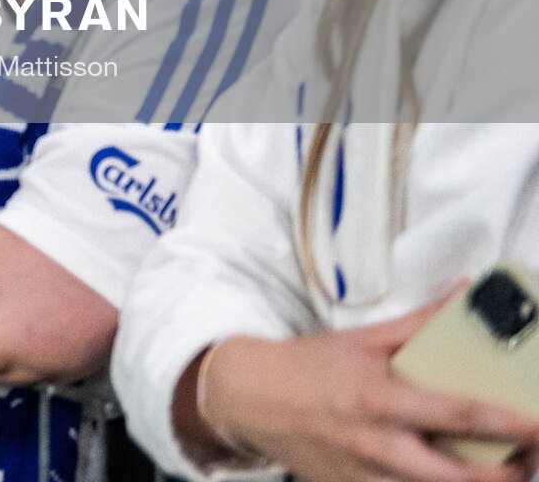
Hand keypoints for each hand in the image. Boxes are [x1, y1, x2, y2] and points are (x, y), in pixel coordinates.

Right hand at [199, 301, 538, 481]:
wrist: (250, 397)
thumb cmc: (308, 366)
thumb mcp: (363, 338)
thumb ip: (419, 324)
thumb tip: (465, 296)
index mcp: (377, 399)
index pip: (457, 415)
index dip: (508, 425)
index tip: (538, 425)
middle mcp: (373, 444)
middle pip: (458, 479)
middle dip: (506, 476)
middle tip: (526, 458)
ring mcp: (363, 476)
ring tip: (497, 473)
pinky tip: (446, 478)